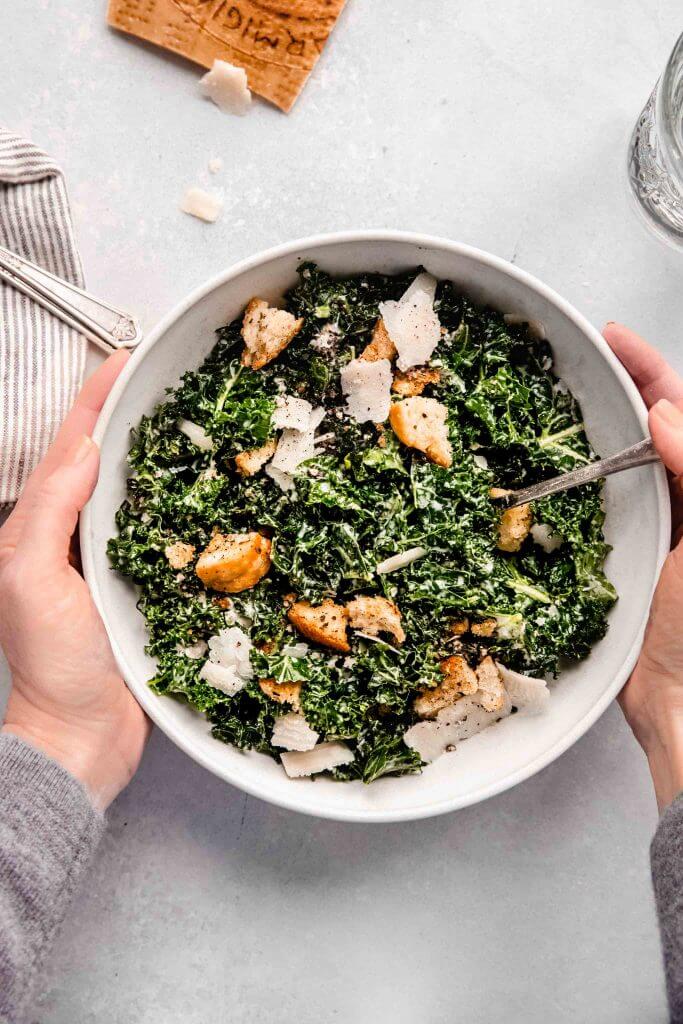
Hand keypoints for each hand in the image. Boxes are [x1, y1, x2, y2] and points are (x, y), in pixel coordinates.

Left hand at [0, 353, 148, 810]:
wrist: (82, 737)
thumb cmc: (52, 668)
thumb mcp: (30, 579)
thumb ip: (49, 513)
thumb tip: (85, 452)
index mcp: (42, 529)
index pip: (71, 448)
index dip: (95, 401)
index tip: (124, 361)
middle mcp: (77, 539)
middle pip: (105, 462)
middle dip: (129, 416)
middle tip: (164, 379)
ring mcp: (113, 565)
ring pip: (140, 495)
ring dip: (161, 456)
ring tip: (190, 422)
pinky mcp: (146, 591)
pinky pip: (167, 536)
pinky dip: (185, 507)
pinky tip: (209, 495)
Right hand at [603, 323, 682, 810]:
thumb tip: (663, 413)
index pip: (682, 415)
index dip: (653, 371)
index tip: (615, 339)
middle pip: (649, 431)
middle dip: (619, 390)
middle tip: (579, 359)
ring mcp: (650, 533)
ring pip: (616, 467)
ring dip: (589, 435)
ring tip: (555, 402)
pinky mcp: (616, 564)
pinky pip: (590, 511)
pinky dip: (570, 486)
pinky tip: (547, 474)